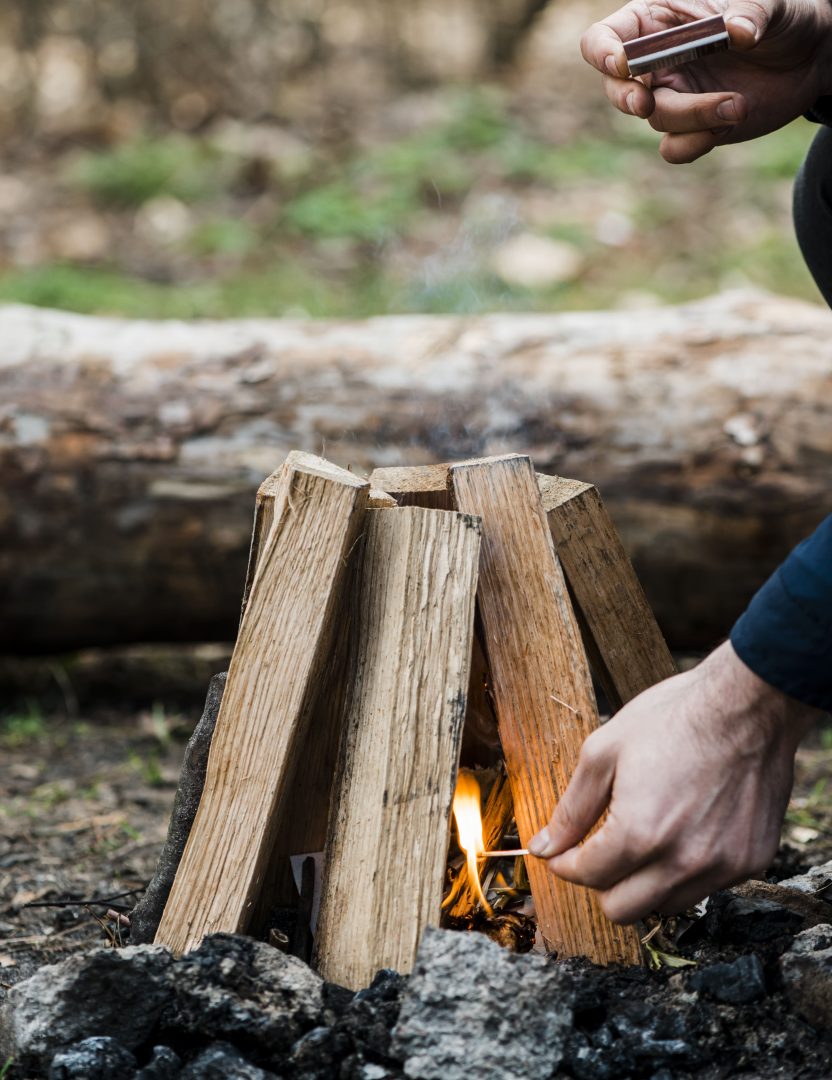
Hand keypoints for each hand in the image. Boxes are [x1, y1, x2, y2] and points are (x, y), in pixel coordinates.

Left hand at [528, 641, 818, 922]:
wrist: (748, 705)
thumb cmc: (674, 718)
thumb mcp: (604, 752)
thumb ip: (571, 809)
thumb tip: (543, 847)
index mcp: (639, 834)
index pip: (588, 876)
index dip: (566, 864)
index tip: (563, 852)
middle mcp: (683, 862)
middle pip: (622, 910)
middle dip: (601, 882)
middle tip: (599, 849)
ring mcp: (722, 867)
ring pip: (665, 905)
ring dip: (644, 881)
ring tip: (645, 836)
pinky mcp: (751, 861)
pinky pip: (705, 887)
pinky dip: (686, 871)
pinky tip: (684, 830)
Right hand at [581, 0, 831, 162]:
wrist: (807, 58)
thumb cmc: (780, 18)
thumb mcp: (771, 4)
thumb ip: (752, 12)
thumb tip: (737, 31)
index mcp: (658, 22)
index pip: (605, 37)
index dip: (603, 52)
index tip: (622, 63)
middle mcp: (656, 63)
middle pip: (616, 87)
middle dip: (626, 97)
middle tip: (645, 103)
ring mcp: (672, 98)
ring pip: (656, 119)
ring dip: (693, 115)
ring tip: (738, 104)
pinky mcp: (692, 129)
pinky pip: (673, 148)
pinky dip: (693, 145)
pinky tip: (725, 126)